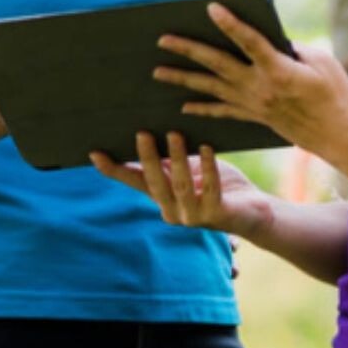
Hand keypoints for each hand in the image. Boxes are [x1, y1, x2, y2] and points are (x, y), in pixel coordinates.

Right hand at [90, 131, 272, 240]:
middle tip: (142, 132)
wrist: (252, 211)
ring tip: (175, 133)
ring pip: (181, 186)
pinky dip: (208, 168)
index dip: (114, 169)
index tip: (95, 153)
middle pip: (155, 183)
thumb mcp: (188, 169)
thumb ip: (168, 160)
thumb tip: (146, 131)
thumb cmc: (218, 184)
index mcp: (162, 197)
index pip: (134, 182)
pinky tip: (207, 148)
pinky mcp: (217, 215)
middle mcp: (172, 211)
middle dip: (148, 158)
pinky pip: (210, 190)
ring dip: (178, 159)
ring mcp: (193, 216)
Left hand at [153, 2, 347, 167]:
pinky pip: (223, 111)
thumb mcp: (322, 62)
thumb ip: (293, 49)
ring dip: (183, 79)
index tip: (211, 8)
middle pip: (218, 65)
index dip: (230, 23)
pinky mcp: (256, 117)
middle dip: (188, 50)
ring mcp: (255, 104)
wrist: (340, 136)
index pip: (249, 41)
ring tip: (158, 72)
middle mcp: (260, 87)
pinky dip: (202, 108)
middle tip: (163, 39)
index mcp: (278, 70)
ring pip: (212, 89)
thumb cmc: (337, 95)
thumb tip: (272, 41)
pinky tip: (184, 105)